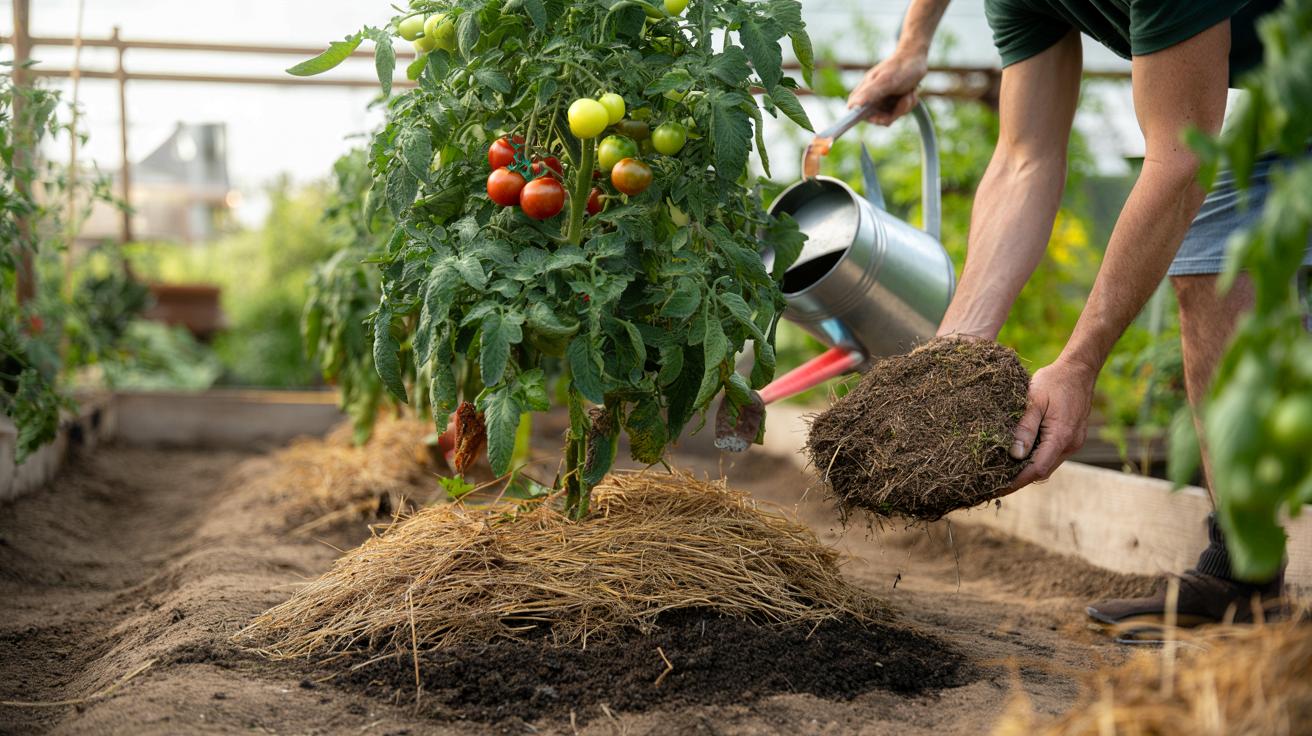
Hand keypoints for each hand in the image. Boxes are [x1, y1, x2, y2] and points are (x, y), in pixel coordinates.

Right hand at [846, 52, 927, 124]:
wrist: (916, 57)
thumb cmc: (900, 67)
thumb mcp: (886, 80)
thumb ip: (870, 93)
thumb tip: (853, 105)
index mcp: (864, 91)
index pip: (856, 112)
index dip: (869, 118)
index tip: (882, 116)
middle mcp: (871, 96)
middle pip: (878, 118)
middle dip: (894, 111)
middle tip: (903, 97)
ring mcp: (883, 99)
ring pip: (892, 115)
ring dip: (904, 106)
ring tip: (908, 92)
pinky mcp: (893, 100)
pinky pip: (900, 111)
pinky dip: (908, 103)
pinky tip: (911, 92)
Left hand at [1007, 358, 1097, 489]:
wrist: (1078, 370)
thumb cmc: (1054, 381)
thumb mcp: (1034, 400)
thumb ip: (1025, 428)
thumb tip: (1015, 455)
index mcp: (1061, 437)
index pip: (1037, 470)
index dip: (1016, 481)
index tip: (996, 488)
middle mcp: (1071, 445)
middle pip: (1043, 471)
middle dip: (1019, 478)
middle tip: (993, 482)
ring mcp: (1074, 442)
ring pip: (1048, 464)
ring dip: (1028, 468)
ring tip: (1003, 469)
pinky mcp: (1072, 437)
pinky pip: (1053, 454)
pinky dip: (1037, 457)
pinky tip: (1020, 453)